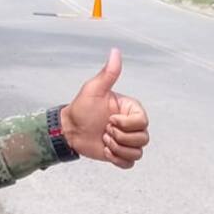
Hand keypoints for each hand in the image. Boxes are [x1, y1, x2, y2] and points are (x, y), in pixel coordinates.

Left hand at [60, 48, 149, 168]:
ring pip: (138, 152)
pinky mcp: (120, 154)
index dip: (126, 125)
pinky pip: (130, 163)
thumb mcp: (94, 89)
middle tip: (104, 130)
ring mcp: (127, 140)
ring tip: (104, 141)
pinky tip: (105, 151)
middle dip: (120, 138)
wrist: (69, 129)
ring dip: (118, 149)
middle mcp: (132, 125)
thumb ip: (108, 73)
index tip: (109, 120)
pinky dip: (118, 160)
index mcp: (131, 110)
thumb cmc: (81, 107)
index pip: (143, 122)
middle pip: (143, 139)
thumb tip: (115, 51)